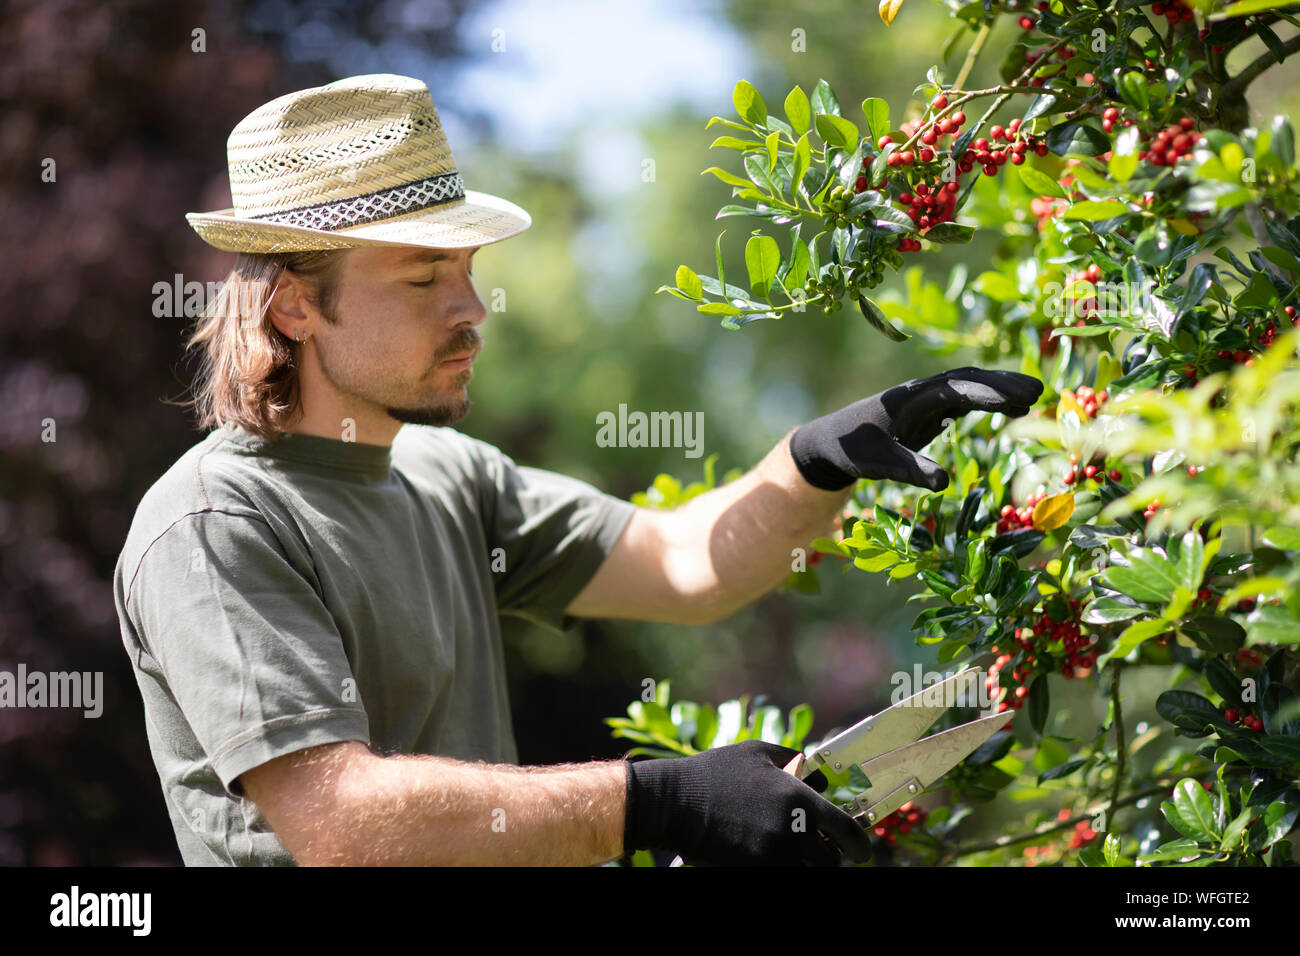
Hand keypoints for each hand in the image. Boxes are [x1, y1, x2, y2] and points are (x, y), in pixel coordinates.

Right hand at [623, 739, 872, 865]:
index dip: (861, 845)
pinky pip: (785, 876)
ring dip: (806, 865)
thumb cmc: (714, 773)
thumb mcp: (756, 752)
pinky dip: (786, 868)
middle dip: (827, 857)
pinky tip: (775, 858)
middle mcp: (791, 830)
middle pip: (829, 860)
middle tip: (820, 850)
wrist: (675, 802)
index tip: (864, 853)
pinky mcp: (754, 869)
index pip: (846, 831)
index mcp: (797, 798)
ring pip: (807, 872)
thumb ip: (790, 757)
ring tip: (794, 853)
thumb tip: (812, 768)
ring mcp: (772, 854)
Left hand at [788, 366, 1043, 491]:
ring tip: (1034, 396)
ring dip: (999, 389)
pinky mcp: (928, 410)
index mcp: (910, 398)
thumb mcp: (877, 463)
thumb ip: (909, 470)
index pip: (956, 390)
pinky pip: (964, 399)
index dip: (988, 392)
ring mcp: (926, 399)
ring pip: (968, 387)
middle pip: (968, 380)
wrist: (831, 441)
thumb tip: (945, 483)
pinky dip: (988, 401)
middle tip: (1039, 389)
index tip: (1020, 397)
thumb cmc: (852, 450)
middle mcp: (921, 392)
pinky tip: (1012, 410)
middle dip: (1002, 383)